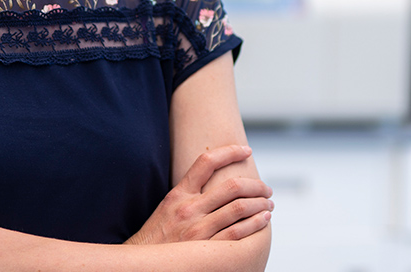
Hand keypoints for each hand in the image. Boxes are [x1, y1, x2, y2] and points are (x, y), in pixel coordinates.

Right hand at [127, 145, 272, 244]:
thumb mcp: (167, 207)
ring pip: (238, 208)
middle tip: (266, 189)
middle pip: (232, 187)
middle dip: (255, 185)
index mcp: (178, 194)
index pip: (206, 162)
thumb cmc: (157, 237)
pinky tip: (263, 220)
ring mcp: (197, 230)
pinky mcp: (204, 250)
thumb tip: (214, 181)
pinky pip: (236, 233)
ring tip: (268, 204)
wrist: (142, 264)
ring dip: (260, 204)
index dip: (230, 151)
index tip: (246, 150)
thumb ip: (188, 194)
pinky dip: (254, 224)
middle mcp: (188, 209)